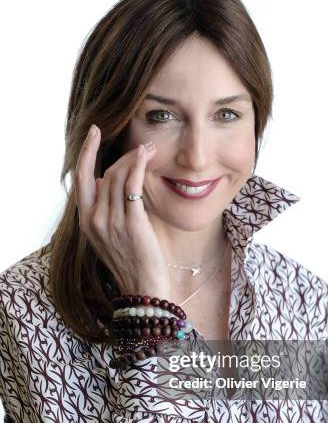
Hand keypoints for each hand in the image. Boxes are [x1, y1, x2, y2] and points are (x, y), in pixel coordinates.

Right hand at [75, 125, 171, 299]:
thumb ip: (105, 210)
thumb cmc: (132, 262)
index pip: (81, 179)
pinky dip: (138, 167)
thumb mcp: (109, 236)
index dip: (86, 152)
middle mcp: (95, 220)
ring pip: (119, 178)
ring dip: (135, 159)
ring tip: (150, 149)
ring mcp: (112, 222)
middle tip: (143, 147)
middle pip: (105, 175)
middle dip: (124, 156)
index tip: (94, 133)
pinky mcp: (132, 224)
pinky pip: (132, 187)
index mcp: (86, 222)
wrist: (143, 289)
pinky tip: (146, 156)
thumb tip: (105, 182)